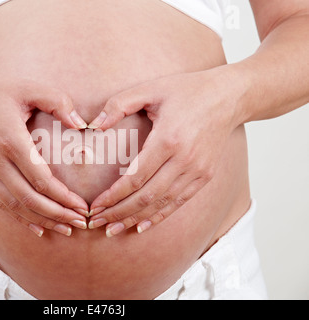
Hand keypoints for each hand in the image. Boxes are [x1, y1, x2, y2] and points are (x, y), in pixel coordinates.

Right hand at [0, 71, 88, 236]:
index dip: (64, 197)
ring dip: (42, 220)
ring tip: (65, 229)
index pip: (41, 179)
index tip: (82, 206)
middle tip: (80, 223)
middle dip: (58, 214)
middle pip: (30, 199)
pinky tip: (38, 227)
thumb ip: (58, 102)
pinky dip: (20, 218)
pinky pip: (0, 204)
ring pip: (15, 207)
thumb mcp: (29, 87)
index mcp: (11, 140)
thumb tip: (81, 124)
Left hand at [87, 69, 240, 236]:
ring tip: (114, 230)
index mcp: (168, 139)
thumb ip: (118, 104)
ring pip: (162, 204)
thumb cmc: (187, 90)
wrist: (229, 97)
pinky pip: (179, 202)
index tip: (95, 206)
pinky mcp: (205, 176)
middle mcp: (184, 160)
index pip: (135, 178)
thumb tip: (93, 125)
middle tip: (98, 223)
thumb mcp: (150, 88)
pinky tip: (142, 225)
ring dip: (136, 219)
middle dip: (119, 213)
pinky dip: (159, 216)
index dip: (113, 196)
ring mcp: (197, 171)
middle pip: (146, 196)